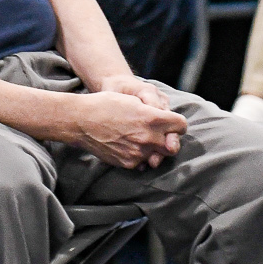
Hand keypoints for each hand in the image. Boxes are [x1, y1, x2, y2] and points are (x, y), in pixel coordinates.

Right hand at [69, 89, 187, 169]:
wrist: (81, 121)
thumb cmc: (106, 105)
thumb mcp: (134, 100)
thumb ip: (155, 111)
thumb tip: (166, 120)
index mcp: (152, 119)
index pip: (181, 125)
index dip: (177, 123)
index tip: (171, 123)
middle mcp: (148, 138)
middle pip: (173, 146)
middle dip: (169, 140)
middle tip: (159, 134)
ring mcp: (138, 153)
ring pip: (157, 156)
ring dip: (153, 149)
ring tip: (139, 138)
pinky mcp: (128, 163)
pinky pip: (142, 162)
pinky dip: (140, 156)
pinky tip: (129, 145)